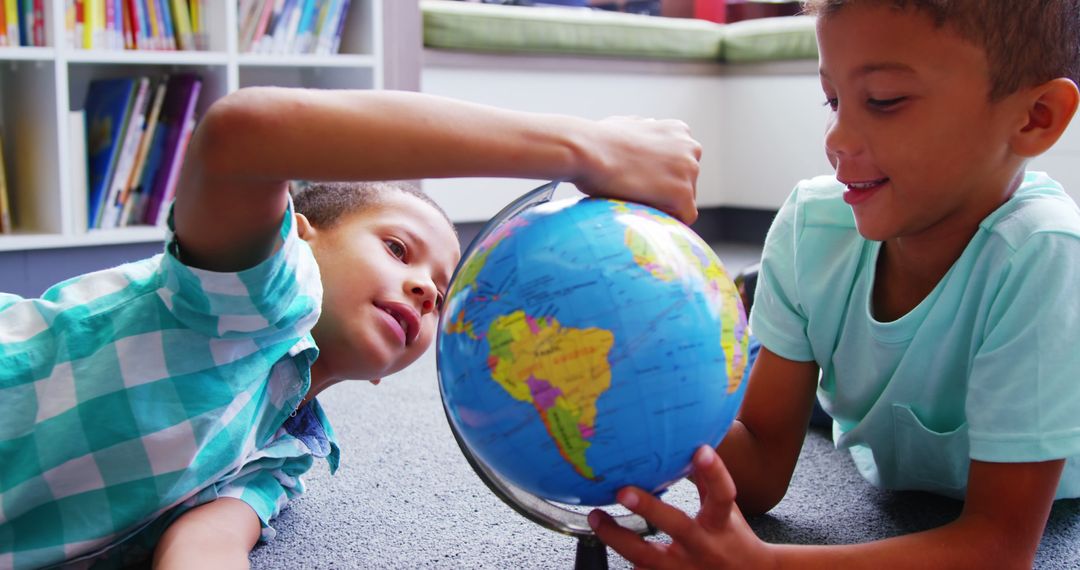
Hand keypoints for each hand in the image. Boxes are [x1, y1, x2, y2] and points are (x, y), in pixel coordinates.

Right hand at [571, 116, 700, 224]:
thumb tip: (648, 124)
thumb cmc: (598, 139)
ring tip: (638, 201)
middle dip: (666, 190)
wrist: (587, 151)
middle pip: (687, 181)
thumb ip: (643, 127)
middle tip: (637, 193)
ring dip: (665, 205)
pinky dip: (669, 220)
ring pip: (685, 200)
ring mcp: (689, 170)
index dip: (661, 176)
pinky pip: (685, 216)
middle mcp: (690, 147)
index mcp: (678, 131)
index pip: (681, 163)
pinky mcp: (682, 193)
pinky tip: (647, 214)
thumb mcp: (626, 123)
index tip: (640, 180)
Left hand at [588, 446, 773, 569]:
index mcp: (720, 523)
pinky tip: (604, 541)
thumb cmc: (732, 539)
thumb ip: (707, 481)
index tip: (701, 450)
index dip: (714, 473)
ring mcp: (684, 569)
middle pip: (678, 526)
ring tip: (596, 517)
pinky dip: (622, 558)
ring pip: (646, 556)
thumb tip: (693, 443)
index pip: (722, 495)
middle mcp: (703, 546)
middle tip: (622, 491)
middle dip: (649, 508)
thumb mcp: (726, 510)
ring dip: (617, 537)